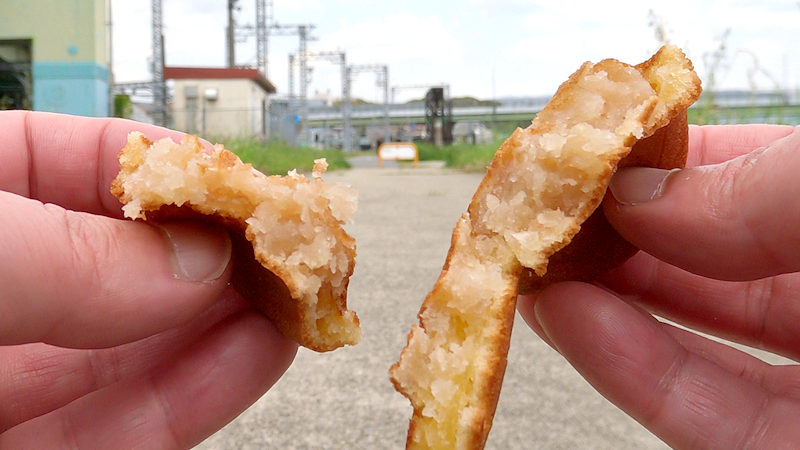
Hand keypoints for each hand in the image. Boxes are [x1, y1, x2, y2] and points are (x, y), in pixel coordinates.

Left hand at [0, 111, 296, 446]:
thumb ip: (61, 255)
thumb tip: (193, 262)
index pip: (63, 164)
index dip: (158, 165)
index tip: (234, 178)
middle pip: (122, 260)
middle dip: (211, 249)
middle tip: (286, 241)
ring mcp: (7, 384)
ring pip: (138, 347)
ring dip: (230, 320)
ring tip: (297, 294)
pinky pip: (129, 427)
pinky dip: (204, 390)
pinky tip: (263, 353)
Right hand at [518, 124, 799, 447]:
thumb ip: (763, 189)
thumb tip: (641, 192)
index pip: (749, 177)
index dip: (667, 158)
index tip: (596, 147)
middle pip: (704, 262)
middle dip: (616, 235)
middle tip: (546, 212)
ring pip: (689, 341)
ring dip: (598, 302)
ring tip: (533, 268)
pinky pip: (699, 416)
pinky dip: (624, 371)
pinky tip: (566, 322)